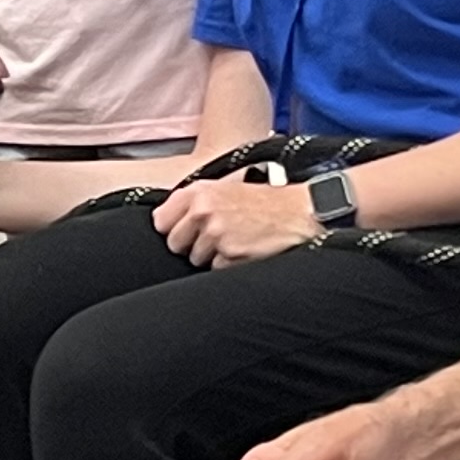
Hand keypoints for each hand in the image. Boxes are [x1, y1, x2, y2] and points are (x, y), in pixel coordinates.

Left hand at [153, 173, 323, 269]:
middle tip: (216, 236)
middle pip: (174, 244)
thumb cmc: (265, 202)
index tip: (184, 230)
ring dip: (212, 256)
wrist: (300, 213)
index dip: (172, 229)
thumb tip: (166, 221)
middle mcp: (203, 211)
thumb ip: (193, 202)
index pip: (159, 220)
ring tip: (235, 240)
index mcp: (198, 192)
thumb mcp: (224, 189)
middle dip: (191, 245)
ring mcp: (216, 234)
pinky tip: (245, 250)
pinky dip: (229, 265)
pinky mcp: (230, 255)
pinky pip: (216, 269)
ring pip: (195, 259)